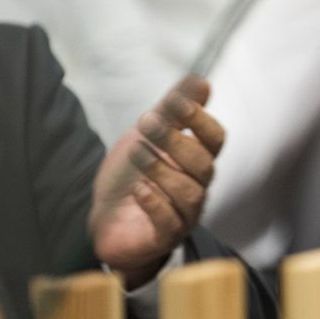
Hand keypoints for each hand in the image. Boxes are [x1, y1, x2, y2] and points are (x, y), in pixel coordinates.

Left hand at [89, 76, 224, 287]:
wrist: (104, 218)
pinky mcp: (164, 237)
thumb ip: (172, 110)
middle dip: (175, 141)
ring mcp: (184, 214)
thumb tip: (201, 81)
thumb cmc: (131, 175)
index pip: (215, 138)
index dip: (200, 120)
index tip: (176, 103)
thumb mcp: (146, 136)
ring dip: (162, 169)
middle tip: (145, 123)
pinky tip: (138, 189)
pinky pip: (170, 222)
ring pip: (190, 193)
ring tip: (136, 152)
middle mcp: (197, 186)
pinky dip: (155, 203)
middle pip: (203, 164)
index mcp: (196, 159)